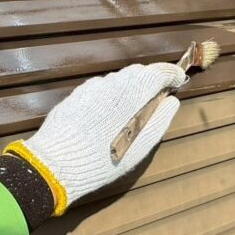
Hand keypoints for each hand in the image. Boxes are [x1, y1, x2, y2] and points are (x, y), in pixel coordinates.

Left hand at [9, 63, 186, 214]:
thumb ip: (160, 120)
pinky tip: (109, 114)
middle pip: (138, 72)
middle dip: (151, 80)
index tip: (179, 81)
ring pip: (119, 78)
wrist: (56, 163)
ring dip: (131, 87)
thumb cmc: (105, 159)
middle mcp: (113, 82)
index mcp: (133, 92)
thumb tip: (171, 101)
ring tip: (133, 109)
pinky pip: (101, 87)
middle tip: (157, 97)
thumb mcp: (141, 147)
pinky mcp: (77, 94)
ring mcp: (93, 86)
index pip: (158, 71)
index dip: (172, 74)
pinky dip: (113, 94)